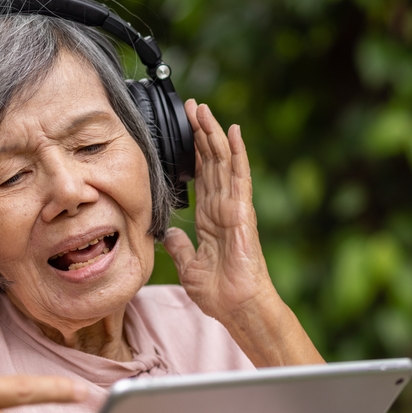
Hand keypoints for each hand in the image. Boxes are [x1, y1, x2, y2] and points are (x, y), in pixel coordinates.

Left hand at [164, 100, 272, 320]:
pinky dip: (236, 152)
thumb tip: (169, 235)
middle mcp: (223, 206)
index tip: (185, 130)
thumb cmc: (219, 292)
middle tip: (191, 106)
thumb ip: (180, 247)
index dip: (193, 152)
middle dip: (200, 133)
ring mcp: (234, 206)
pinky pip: (239, 175)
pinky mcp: (242, 210)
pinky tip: (232, 131)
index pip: (201, 176)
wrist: (237, 306)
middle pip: (211, 161)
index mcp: (210, 217)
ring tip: (203, 109)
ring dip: (212, 134)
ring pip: (223, 161)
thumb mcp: (188, 266)